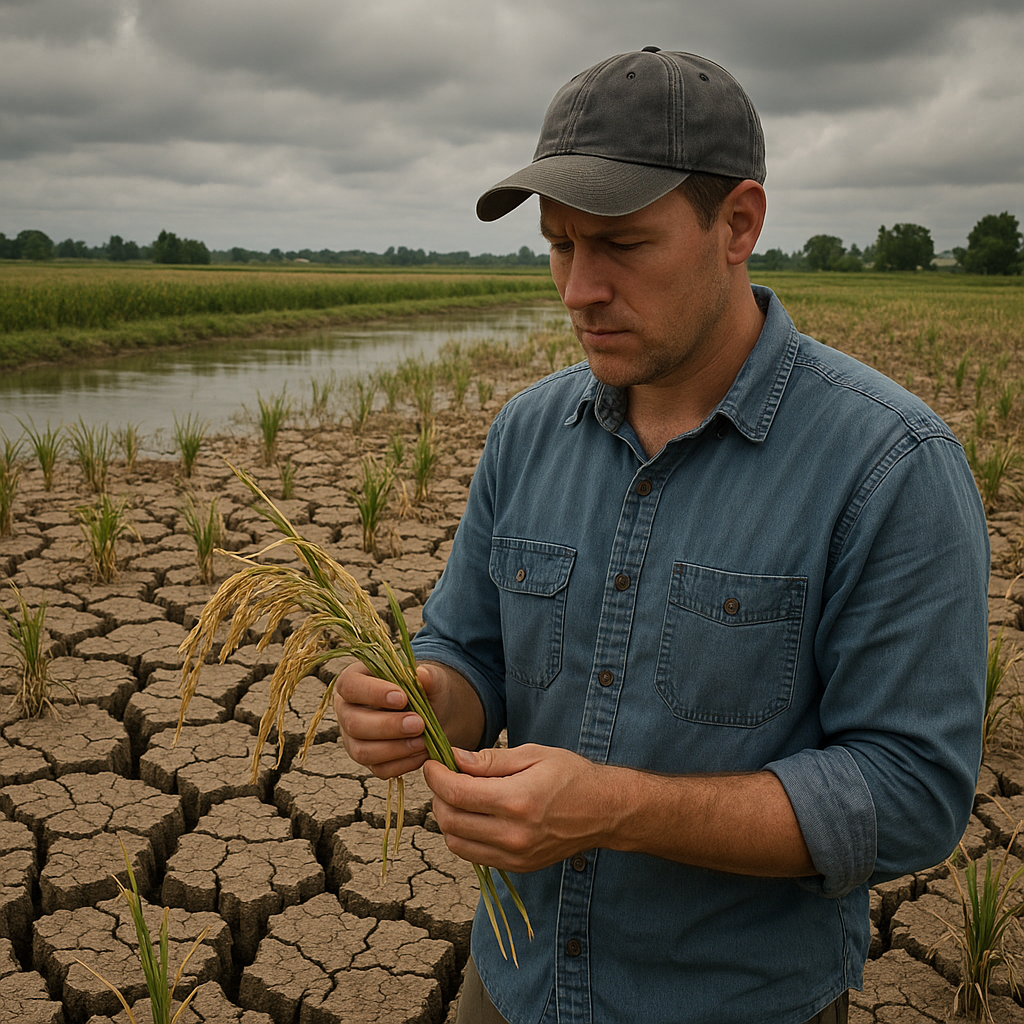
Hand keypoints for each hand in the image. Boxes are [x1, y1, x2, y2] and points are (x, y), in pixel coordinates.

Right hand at [334, 660, 484, 778]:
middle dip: (387, 726)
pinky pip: (378, 769)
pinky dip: (402, 764)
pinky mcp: (368, 759)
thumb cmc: (423, 687)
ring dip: (395, 749)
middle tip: (418, 724)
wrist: (433, 711)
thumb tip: (422, 675)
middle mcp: (347, 710)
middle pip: (354, 723)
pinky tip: (422, 753)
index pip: (349, 686)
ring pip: (362, 751)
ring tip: (423, 742)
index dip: (373, 693)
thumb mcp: (430, 677)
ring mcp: (353, 738)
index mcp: (353, 681)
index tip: (402, 698)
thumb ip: (428, 676)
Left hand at [422, 743, 606, 872]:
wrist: (604, 811)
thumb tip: (454, 759)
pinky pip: (474, 855)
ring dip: (447, 818)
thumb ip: (491, 760)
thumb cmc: (571, 775)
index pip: (458, 794)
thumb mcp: (533, 755)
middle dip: (438, 796)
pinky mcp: (517, 867)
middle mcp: (514, 834)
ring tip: (457, 796)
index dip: (436, 777)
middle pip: (451, 820)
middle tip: (443, 777)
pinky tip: (474, 815)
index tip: (432, 763)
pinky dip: (464, 835)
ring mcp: (515, 856)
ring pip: (456, 843)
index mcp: (518, 801)